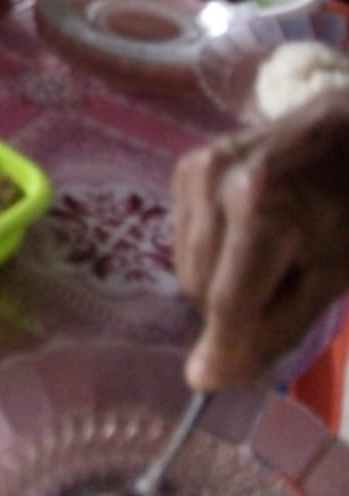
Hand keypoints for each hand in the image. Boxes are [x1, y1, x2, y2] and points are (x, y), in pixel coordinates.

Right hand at [173, 90, 348, 390]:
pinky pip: (181, 236)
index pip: (229, 300)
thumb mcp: (333, 276)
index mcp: (262, 211)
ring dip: (219, 280)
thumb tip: (209, 377)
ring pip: (185, 265)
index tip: (208, 383)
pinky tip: (242, 231)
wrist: (343, 130)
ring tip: (263, 257)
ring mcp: (195, 169)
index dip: (221, 348)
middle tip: (279, 291)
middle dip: (234, 309)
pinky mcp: (184, 166)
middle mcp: (216, 184)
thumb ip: (276, 328)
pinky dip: (209, 249)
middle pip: (202, 287)